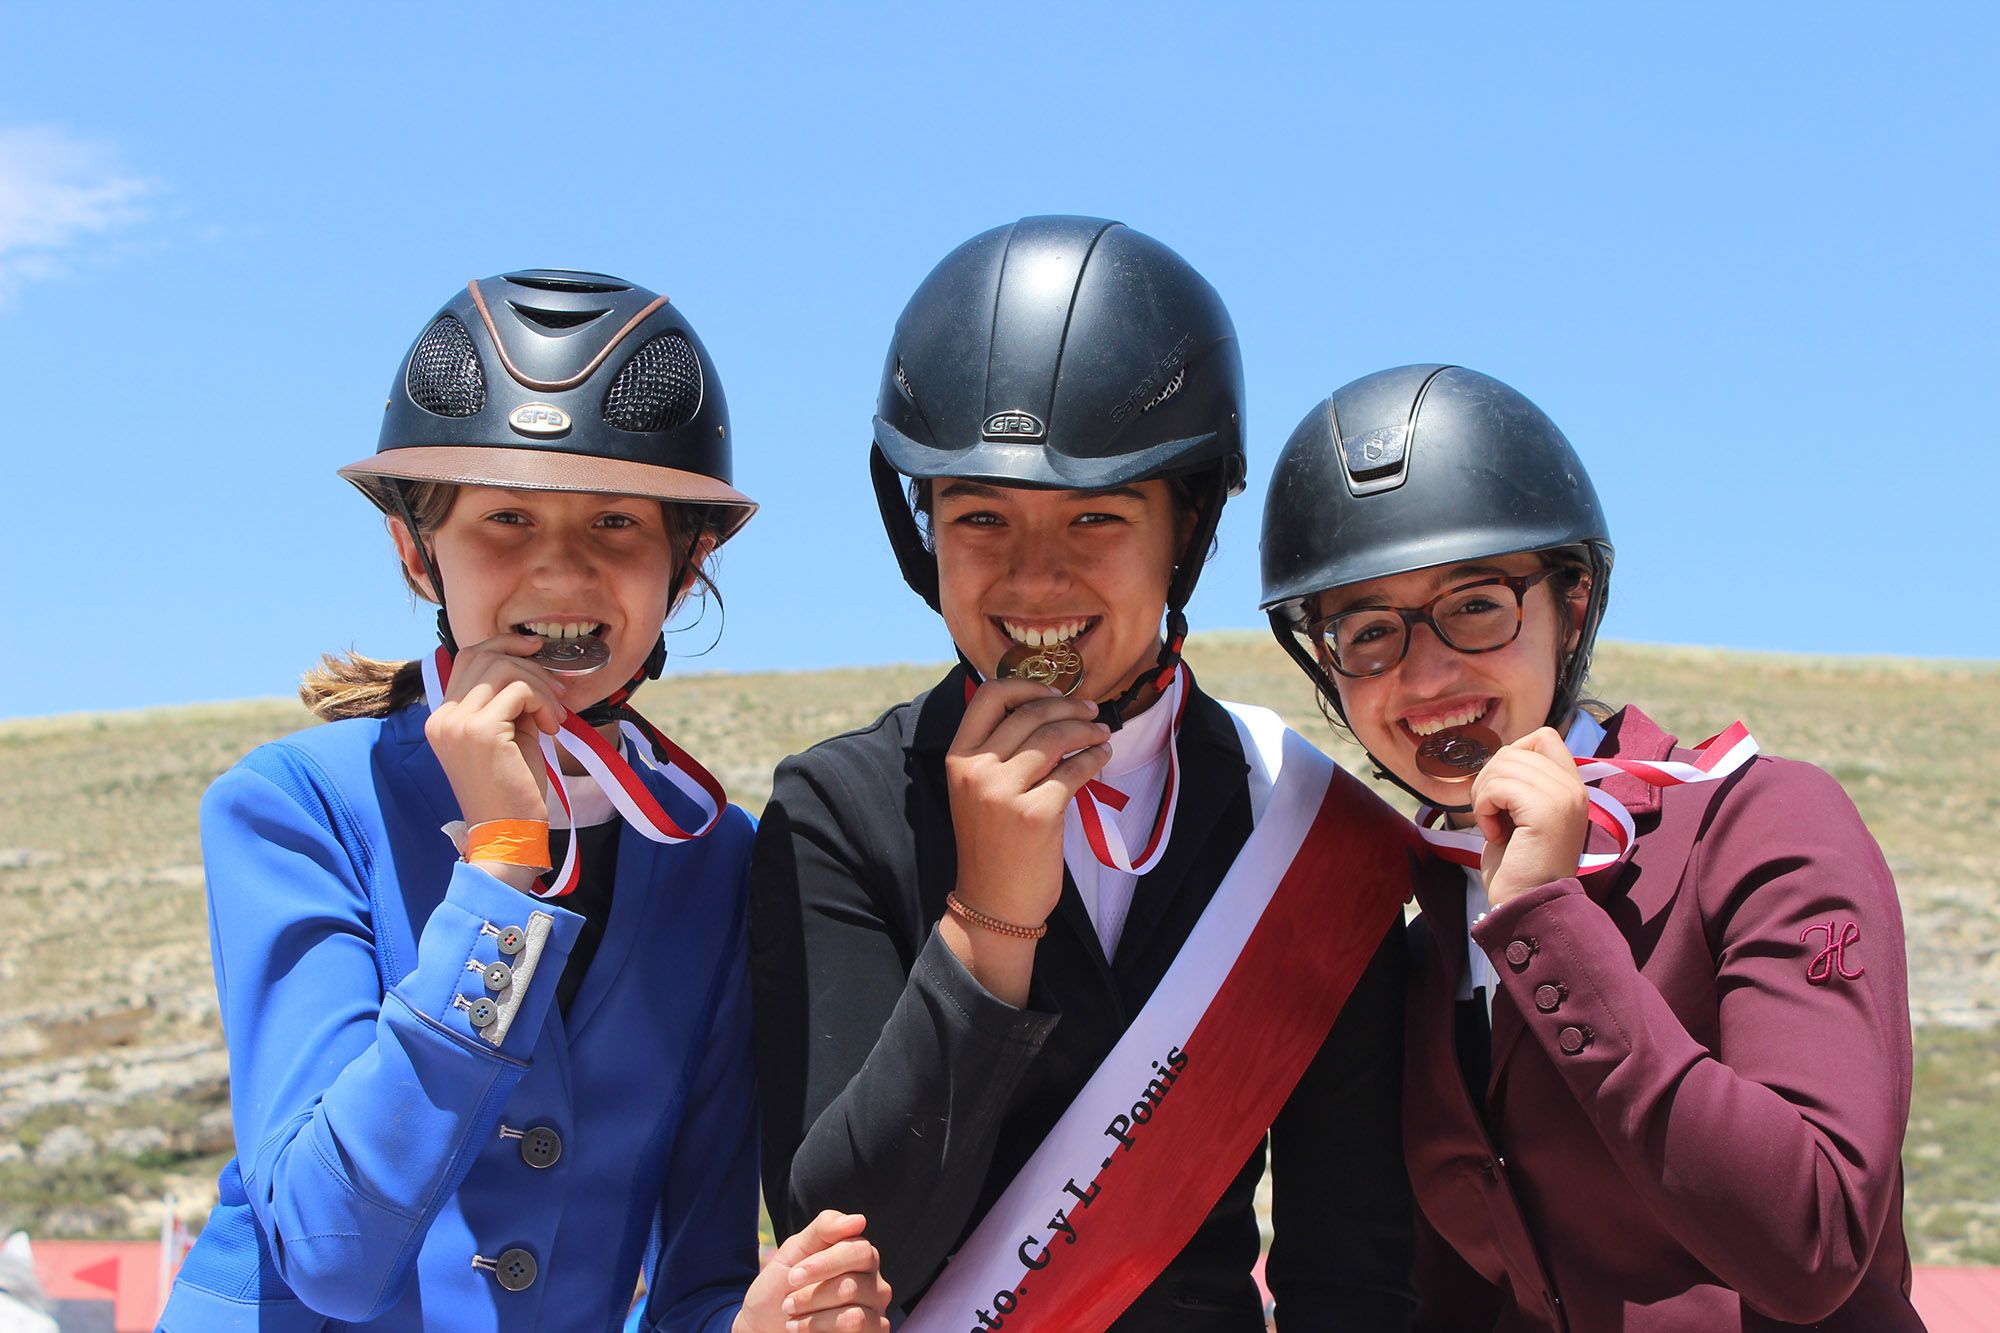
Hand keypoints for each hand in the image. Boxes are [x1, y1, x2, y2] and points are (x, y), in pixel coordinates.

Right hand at [423, 633, 566, 830]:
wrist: (508, 834)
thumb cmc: (513, 790)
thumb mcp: (508, 736)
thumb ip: (510, 702)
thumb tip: (532, 667)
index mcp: (443, 718)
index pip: (468, 658)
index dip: (504, 645)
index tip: (536, 650)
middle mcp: (443, 717)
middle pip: (485, 656)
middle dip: (530, 665)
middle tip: (556, 694)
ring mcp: (457, 723)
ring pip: (504, 668)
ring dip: (540, 686)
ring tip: (554, 716)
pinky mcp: (481, 732)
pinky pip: (519, 690)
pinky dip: (544, 702)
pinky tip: (551, 729)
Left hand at [735, 1211, 891, 1332]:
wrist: (764, 1323)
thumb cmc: (782, 1285)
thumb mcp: (795, 1250)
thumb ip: (824, 1229)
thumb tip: (859, 1220)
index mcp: (861, 1255)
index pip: (859, 1251)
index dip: (823, 1264)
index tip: (792, 1276)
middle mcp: (874, 1283)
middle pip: (852, 1286)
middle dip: (812, 1295)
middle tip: (787, 1302)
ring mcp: (875, 1313)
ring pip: (853, 1316)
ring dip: (812, 1317)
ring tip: (792, 1317)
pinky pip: (854, 1332)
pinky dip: (819, 1329)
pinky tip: (802, 1329)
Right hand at [945, 678, 1111, 926]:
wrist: (994, 902)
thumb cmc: (992, 843)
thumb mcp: (977, 789)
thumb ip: (999, 749)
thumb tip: (1049, 707)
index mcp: (958, 757)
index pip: (989, 696)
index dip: (1027, 685)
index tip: (1055, 693)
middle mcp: (976, 770)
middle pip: (1030, 713)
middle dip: (1069, 707)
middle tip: (1091, 712)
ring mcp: (1004, 792)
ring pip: (1055, 738)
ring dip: (1087, 730)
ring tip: (1102, 734)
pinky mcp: (1037, 814)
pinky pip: (1074, 771)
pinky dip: (1094, 759)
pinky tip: (1101, 758)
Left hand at [1470, 726, 1589, 907]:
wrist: (1528, 905)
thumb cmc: (1518, 865)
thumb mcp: (1523, 814)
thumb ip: (1522, 782)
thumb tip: (1500, 756)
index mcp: (1572, 786)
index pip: (1544, 736)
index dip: (1513, 754)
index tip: (1504, 791)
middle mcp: (1573, 787)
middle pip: (1515, 749)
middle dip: (1489, 779)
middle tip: (1492, 814)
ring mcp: (1563, 797)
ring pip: (1503, 764)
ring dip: (1485, 795)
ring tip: (1495, 826)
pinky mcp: (1546, 810)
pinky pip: (1498, 787)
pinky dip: (1485, 809)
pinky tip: (1496, 834)